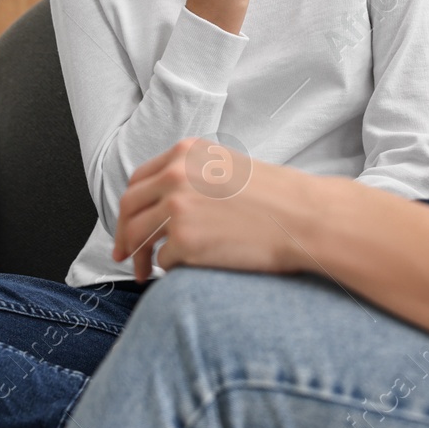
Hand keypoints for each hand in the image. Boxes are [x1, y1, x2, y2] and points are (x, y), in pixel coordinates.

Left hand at [111, 138, 316, 280]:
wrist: (305, 218)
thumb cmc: (277, 198)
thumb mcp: (227, 166)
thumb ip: (191, 175)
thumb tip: (160, 202)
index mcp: (185, 153)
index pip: (138, 180)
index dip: (129, 207)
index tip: (128, 225)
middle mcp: (175, 176)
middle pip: (129, 208)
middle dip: (123, 235)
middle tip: (124, 254)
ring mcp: (177, 208)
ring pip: (138, 236)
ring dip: (138, 258)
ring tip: (143, 273)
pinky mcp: (184, 241)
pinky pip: (163, 260)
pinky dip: (169, 268)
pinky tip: (187, 270)